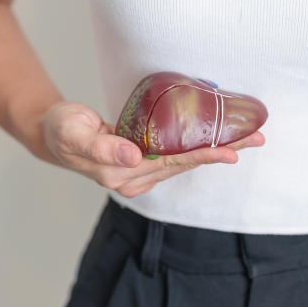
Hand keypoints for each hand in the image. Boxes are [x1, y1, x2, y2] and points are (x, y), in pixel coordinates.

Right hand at [40, 100, 264, 197]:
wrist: (51, 133)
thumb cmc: (61, 128)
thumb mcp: (73, 131)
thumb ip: (100, 144)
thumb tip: (133, 155)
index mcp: (120, 172)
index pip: (171, 162)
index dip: (202, 154)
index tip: (231, 150)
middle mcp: (133, 178)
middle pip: (185, 163)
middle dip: (221, 151)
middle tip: (256, 139)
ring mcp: (137, 174)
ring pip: (183, 161)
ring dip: (214, 150)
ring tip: (246, 138)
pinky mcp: (140, 165)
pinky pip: (174, 157)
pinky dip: (197, 149)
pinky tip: (217, 142)